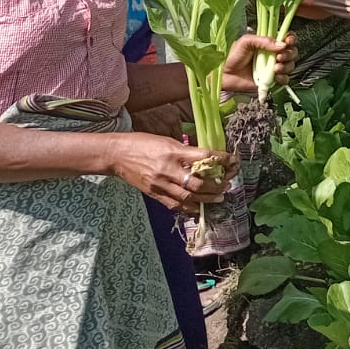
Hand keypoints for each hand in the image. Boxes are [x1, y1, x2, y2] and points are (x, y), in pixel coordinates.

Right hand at [111, 133, 237, 214]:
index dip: (221, 160)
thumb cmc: (142, 143)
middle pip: (197, 184)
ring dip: (207, 199)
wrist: (117, 154)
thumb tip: (205, 158)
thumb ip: (185, 151)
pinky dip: (189, 208)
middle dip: (216, 186)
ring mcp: (160, 185)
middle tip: (227, 184)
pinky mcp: (154, 194)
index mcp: (173, 152)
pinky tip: (200, 207)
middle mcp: (168, 170)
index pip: (203, 157)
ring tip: (219, 197)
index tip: (232, 161)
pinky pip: (174, 205)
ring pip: (188, 198)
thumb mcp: (167, 141)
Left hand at [221, 33, 297, 92]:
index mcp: (268, 43)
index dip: (291, 39)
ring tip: (275, 68)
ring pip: (290, 65)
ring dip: (286, 66)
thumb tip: (281, 44)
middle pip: (292, 52)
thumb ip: (263, 41)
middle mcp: (273, 55)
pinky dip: (283, 78)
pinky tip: (276, 77)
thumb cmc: (232, 56)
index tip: (288, 42)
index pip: (286, 38)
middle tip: (279, 57)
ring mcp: (273, 68)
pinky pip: (285, 79)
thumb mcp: (246, 42)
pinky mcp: (271, 80)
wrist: (224, 75)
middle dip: (289, 54)